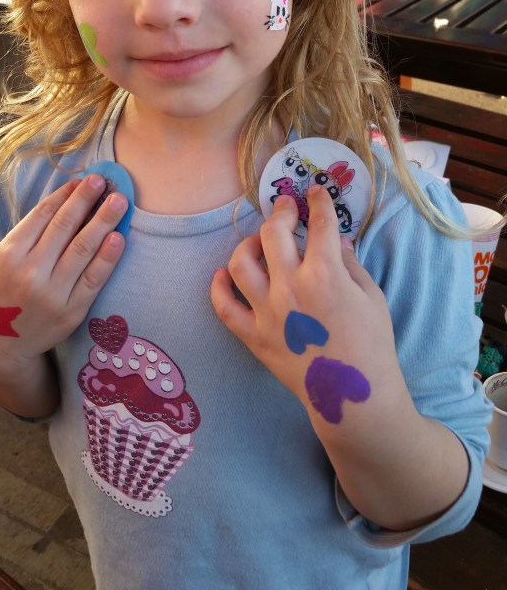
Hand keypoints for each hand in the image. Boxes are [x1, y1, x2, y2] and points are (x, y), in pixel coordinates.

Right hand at [0, 175, 126, 362]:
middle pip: (65, 226)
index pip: (43, 215)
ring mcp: (51, 293)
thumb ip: (31, 233)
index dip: (66, 195)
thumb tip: (68, 198)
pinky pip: (94, 279)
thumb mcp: (3, 259)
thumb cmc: (4, 291)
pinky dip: (107, 257)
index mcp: (9, 254)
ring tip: (119, 201)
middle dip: (86, 199)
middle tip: (104, 181)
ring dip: (103, 220)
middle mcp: (29, 272)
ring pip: (83, 248)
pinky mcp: (71, 311)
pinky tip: (118, 237)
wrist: (0, 344)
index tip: (83, 180)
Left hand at [211, 186, 401, 419]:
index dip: (318, 202)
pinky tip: (222, 274)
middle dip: (281, 212)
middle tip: (286, 208)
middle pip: (273, 234)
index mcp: (325, 275)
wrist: (354, 396)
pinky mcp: (254, 336)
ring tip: (259, 242)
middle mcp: (290, 288)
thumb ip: (349, 263)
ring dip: (248, 244)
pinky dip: (218, 287)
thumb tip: (335, 240)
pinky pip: (224, 307)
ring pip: (240, 263)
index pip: (319, 224)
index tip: (316, 193)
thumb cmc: (372, 344)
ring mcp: (268, 313)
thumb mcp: (371, 296)